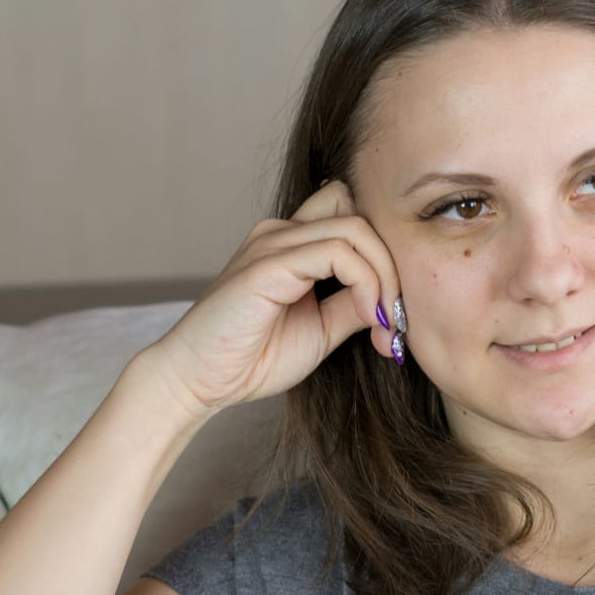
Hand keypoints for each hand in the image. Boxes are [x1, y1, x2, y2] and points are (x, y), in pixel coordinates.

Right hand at [141, 179, 402, 417]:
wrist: (198, 381)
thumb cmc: (250, 359)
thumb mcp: (321, 330)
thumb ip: (353, 306)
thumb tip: (394, 299)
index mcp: (292, 243)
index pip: (354, 215)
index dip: (385, 256)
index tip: (394, 315)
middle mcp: (281, 233)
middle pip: (361, 214)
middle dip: (393, 264)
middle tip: (396, 319)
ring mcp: (273, 243)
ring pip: (356, 229)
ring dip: (384, 277)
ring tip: (384, 323)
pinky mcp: (268, 264)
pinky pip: (336, 253)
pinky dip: (366, 283)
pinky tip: (369, 318)